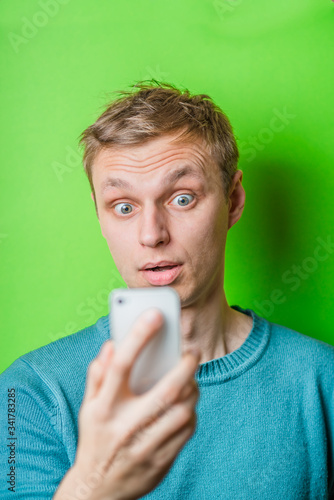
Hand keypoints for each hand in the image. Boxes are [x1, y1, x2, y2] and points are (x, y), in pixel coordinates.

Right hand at [70, 308, 199, 499]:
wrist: (98, 492)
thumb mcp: (88, 407)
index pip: (120, 365)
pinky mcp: (160, 462)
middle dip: (185, 366)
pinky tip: (186, 406)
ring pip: (181, 411)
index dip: (138, 336)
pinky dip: (191, 413)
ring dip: (192, 390)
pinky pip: (186, 432)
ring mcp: (144, 446)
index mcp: (103, 408)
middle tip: (192, 353)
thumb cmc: (95, 439)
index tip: (155, 315)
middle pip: (164, 389)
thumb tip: (111, 344)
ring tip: (190, 380)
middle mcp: (124, 426)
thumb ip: (98, 374)